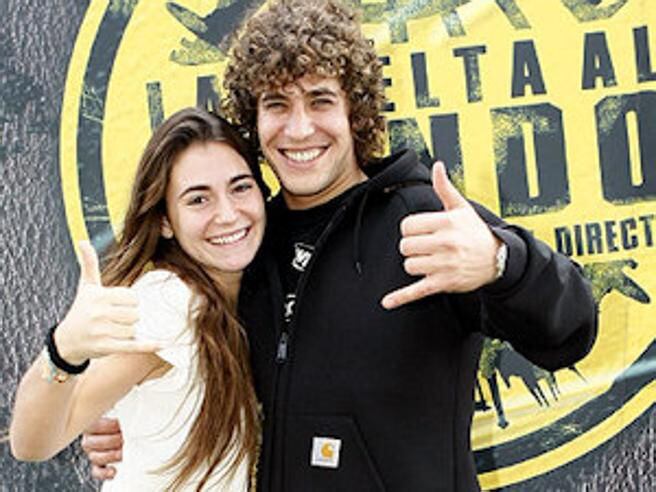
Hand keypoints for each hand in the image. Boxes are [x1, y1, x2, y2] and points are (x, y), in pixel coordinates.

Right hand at [54, 241, 159, 363]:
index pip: (133, 298)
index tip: (120, 305)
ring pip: (134, 329)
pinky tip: (161, 343)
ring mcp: (102, 331)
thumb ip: (89, 264)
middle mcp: (99, 313)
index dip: (131, 302)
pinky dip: (147, 345)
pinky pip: (132, 345)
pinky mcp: (106, 347)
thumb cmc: (81, 310)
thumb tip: (83, 241)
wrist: (67, 341)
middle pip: (136, 314)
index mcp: (99, 296)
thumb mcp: (86, 287)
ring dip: (131, 331)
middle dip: (131, 317)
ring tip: (116, 330)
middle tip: (118, 319)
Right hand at [81, 417, 122, 479]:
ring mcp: (93, 453)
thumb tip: (128, 414)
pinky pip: (97, 472)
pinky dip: (104, 473)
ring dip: (110, 455)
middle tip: (123, 439)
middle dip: (111, 441)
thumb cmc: (122, 422)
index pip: (93, 426)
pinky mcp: (98, 465)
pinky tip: (114, 471)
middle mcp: (90, 440)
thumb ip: (121, 414)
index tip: (119, 425)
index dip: (106, 426)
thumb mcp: (120, 413)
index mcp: (92, 425)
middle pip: (93, 443)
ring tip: (122, 452)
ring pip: (95, 457)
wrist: (125, 432)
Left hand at [381, 162, 500, 309]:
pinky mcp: (443, 284)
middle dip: (412, 247)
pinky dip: (400, 298)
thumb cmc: (475, 232)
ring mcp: (444, 265)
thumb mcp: (461, 208)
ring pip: (409, 265)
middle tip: (425, 246)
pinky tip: (387, 302)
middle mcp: (445, 244)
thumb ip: (444, 188)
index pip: (407, 226)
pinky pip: (417, 291)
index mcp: (446, 223)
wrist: (497, 259)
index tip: (421, 231)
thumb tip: (437, 166)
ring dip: (415, 264)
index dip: (410, 229)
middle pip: (405, 246)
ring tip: (430, 260)